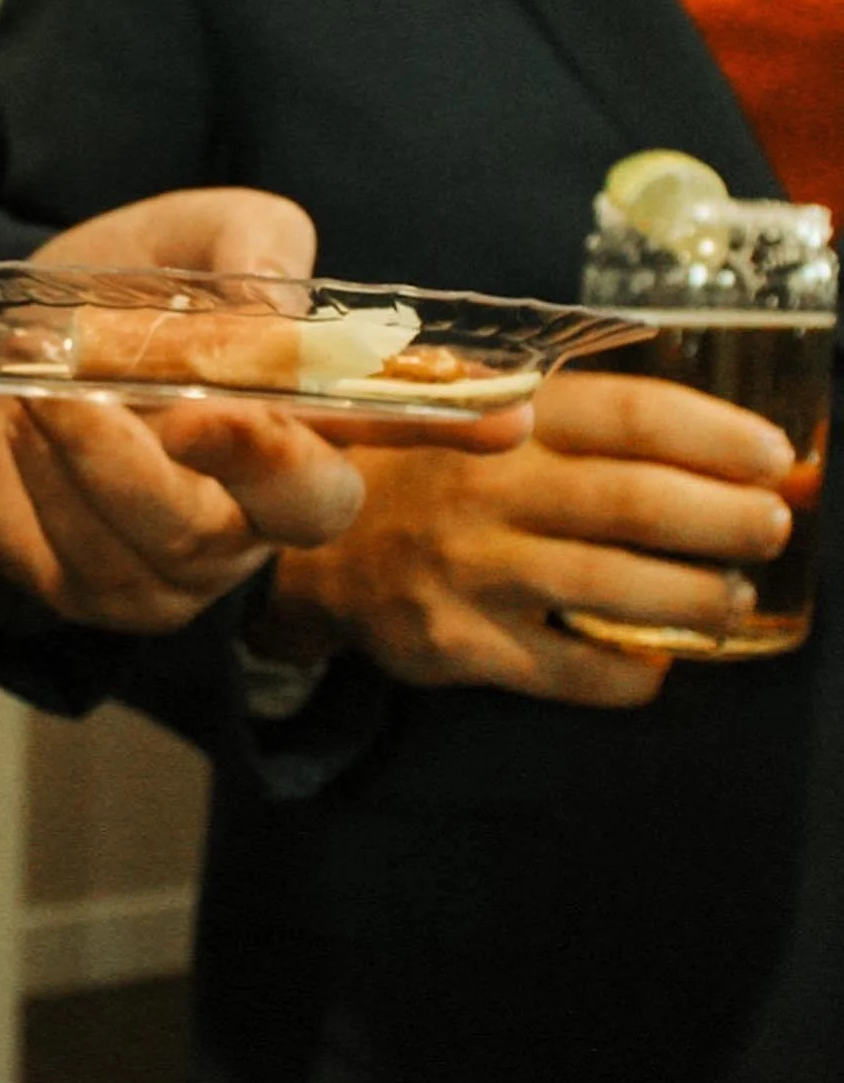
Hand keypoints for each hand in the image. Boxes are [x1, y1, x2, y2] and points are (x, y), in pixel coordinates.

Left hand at [0, 188, 531, 631]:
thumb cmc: (111, 296)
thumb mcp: (182, 237)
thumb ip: (247, 242)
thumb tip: (279, 301)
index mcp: (304, 411)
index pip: (400, 422)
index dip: (452, 422)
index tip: (508, 419)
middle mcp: (262, 501)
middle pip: (308, 514)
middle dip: (257, 462)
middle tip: (193, 410)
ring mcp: (187, 562)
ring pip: (176, 544)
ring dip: (105, 459)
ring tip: (47, 387)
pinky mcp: (100, 590)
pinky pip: (86, 563)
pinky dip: (50, 485)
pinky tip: (28, 430)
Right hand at [249, 369, 795, 705]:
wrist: (305, 544)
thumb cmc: (422, 469)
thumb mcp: (477, 410)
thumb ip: (573, 415)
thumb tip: (713, 439)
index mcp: (500, 416)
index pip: (629, 414)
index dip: (715, 434)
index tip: (777, 455)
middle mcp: (487, 489)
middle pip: (637, 503)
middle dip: (727, 519)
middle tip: (773, 526)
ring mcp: (473, 570)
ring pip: (614, 588)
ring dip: (698, 598)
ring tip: (735, 599)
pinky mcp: (458, 644)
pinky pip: (568, 670)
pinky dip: (628, 672)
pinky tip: (656, 664)